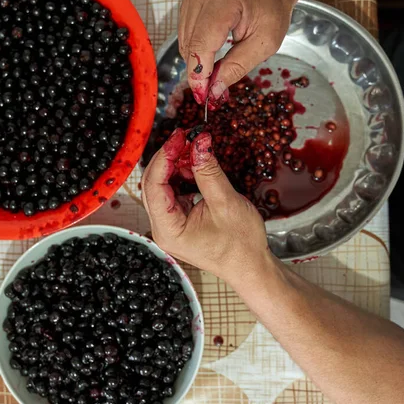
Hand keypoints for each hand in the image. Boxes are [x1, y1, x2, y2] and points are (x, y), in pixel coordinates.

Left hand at [141, 128, 269, 277]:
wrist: (251, 266)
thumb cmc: (240, 244)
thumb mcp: (226, 202)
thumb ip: (208, 171)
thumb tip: (199, 143)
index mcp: (168, 229)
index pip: (154, 185)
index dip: (165, 157)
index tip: (179, 137)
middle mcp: (162, 228)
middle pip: (153, 184)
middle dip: (168, 158)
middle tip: (186, 138)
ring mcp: (168, 224)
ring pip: (162, 186)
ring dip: (175, 166)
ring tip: (193, 151)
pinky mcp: (177, 220)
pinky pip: (172, 192)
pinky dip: (182, 176)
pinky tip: (194, 166)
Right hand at [178, 0, 298, 103]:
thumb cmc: (272, 9)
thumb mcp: (265, 43)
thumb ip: (237, 67)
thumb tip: (213, 91)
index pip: (202, 43)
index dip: (199, 73)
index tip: (202, 96)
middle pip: (189, 44)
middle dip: (198, 70)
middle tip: (211, 88)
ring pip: (183, 40)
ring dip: (196, 59)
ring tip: (215, 65)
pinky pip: (184, 31)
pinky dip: (194, 46)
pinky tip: (210, 48)